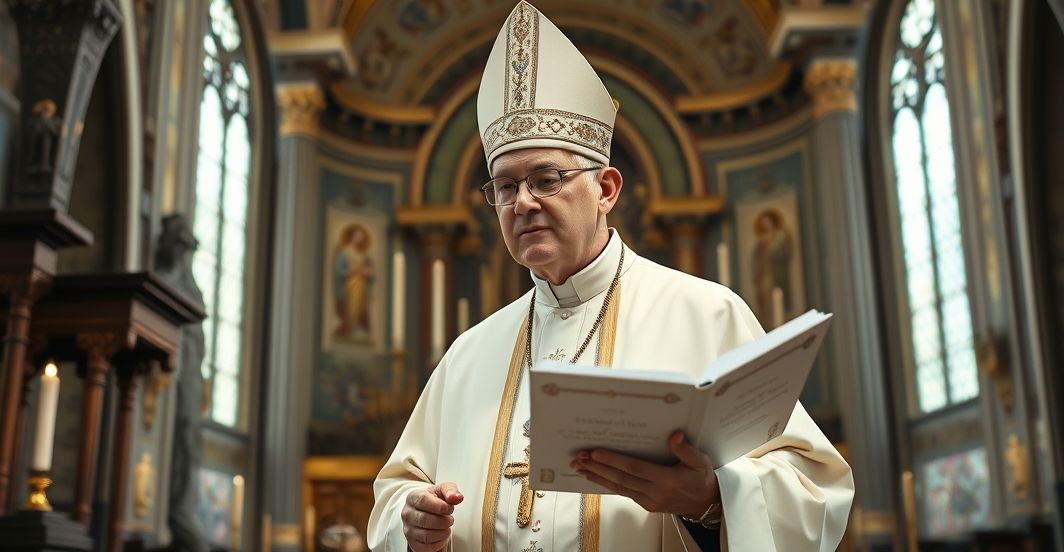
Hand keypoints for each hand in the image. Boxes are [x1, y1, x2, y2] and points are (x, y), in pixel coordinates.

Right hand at [402, 482, 463, 550]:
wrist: (426, 510)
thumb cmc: (435, 500)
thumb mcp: (443, 490)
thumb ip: (450, 491)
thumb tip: (456, 497)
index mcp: (413, 497)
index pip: (423, 501)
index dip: (439, 506)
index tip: (449, 509)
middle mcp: (407, 513)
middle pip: (424, 520)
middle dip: (443, 521)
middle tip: (450, 519)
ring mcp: (408, 529)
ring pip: (426, 535)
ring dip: (442, 532)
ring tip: (447, 527)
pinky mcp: (413, 543)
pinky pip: (426, 548)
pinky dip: (439, 543)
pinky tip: (442, 535)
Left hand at [570, 431, 719, 516]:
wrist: (706, 504)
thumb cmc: (702, 479)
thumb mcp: (700, 462)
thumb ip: (686, 450)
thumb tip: (674, 436)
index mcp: (668, 480)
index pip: (635, 468)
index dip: (614, 461)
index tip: (596, 452)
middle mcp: (656, 492)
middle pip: (621, 479)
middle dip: (598, 468)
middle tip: (579, 458)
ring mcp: (650, 501)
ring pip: (619, 487)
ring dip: (598, 477)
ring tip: (580, 467)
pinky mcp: (647, 504)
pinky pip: (624, 493)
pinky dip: (608, 484)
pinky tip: (596, 476)